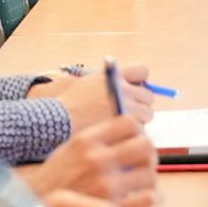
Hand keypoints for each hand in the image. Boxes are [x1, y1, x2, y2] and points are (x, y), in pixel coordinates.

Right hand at [25, 116, 158, 206]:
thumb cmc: (56, 178)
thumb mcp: (70, 149)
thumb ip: (98, 139)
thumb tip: (131, 131)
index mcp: (86, 140)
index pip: (130, 122)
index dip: (138, 130)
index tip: (135, 139)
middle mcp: (97, 159)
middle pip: (146, 145)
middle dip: (148, 152)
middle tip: (144, 161)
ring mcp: (107, 184)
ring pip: (150, 173)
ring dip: (150, 176)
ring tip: (142, 180)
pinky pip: (149, 198)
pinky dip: (153, 197)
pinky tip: (147, 196)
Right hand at [28, 65, 153, 125]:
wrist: (59, 120)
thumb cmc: (70, 103)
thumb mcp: (88, 82)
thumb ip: (109, 81)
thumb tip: (131, 86)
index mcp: (114, 76)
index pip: (142, 71)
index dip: (140, 81)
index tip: (134, 88)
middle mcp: (123, 89)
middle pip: (148, 96)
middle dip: (141, 104)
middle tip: (130, 112)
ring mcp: (126, 107)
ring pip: (147, 114)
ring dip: (140, 119)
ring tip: (123, 126)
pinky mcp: (125, 125)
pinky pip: (140, 129)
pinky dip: (134, 133)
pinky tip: (120, 135)